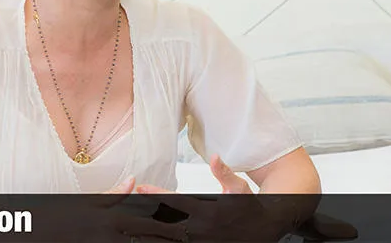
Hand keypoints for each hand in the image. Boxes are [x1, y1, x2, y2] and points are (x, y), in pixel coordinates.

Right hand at [33, 176, 190, 242]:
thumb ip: (115, 194)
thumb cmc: (66, 217)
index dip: (171, 227)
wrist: (44, 231)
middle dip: (171, 242)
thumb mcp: (90, 203)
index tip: (188, 230)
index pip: (150, 222)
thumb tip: (133, 180)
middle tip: (191, 241)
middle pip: (151, 240)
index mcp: (115, 218)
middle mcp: (115, 234)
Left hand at [134, 155, 288, 241]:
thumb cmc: (252, 207)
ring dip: (149, 233)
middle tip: (122, 212)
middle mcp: (203, 228)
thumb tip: (214, 157)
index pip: (176, 200)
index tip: (139, 187)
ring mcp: (202, 242)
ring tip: (128, 229)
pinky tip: (147, 239)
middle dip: (144, 217)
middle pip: (166, 223)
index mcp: (209, 210)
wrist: (268, 231)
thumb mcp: (240, 189)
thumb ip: (224, 173)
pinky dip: (162, 241)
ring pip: (169, 238)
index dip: (156, 194)